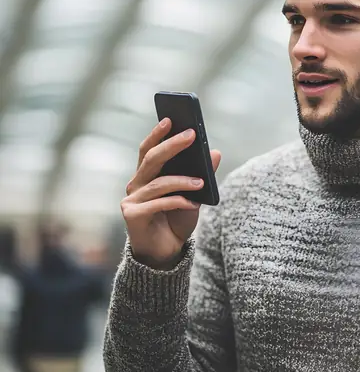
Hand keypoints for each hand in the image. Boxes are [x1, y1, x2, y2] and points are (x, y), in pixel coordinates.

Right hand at [121, 119, 221, 268]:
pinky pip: (157, 204)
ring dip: (182, 180)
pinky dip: (178, 202)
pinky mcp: (132, 216)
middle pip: (152, 159)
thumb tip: (215, 152)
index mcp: (146, 176)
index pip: (148, 149)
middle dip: (173, 145)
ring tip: (201, 181)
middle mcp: (136, 185)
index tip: (171, 118)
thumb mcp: (193, 195)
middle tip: (192, 134)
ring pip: (158, 182)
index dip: (158, 133)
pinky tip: (193, 202)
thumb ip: (201, 174)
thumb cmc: (176, 221)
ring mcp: (131, 200)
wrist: (165, 253)